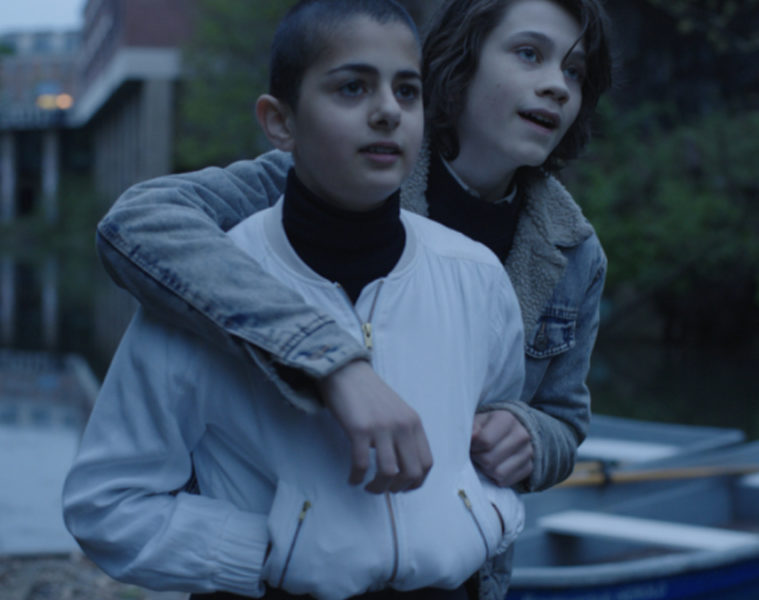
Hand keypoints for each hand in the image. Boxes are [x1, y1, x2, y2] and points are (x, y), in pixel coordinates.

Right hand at [318, 360, 432, 493]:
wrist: (346, 373)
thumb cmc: (369, 395)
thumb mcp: (397, 412)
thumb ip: (404, 434)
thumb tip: (404, 469)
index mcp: (414, 423)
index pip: (427, 463)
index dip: (416, 482)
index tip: (403, 487)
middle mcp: (402, 425)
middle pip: (411, 472)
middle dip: (397, 489)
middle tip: (384, 489)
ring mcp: (382, 427)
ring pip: (388, 473)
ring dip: (378, 487)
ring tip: (368, 487)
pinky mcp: (360, 429)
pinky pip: (361, 464)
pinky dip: (356, 478)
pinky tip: (352, 478)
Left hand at [471, 410, 532, 486]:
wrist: (508, 432)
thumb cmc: (487, 426)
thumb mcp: (477, 421)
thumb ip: (472, 428)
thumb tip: (472, 437)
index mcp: (507, 419)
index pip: (485, 441)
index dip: (472, 447)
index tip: (471, 445)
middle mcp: (521, 435)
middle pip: (489, 460)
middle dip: (478, 459)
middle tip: (475, 453)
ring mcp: (528, 452)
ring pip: (498, 473)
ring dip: (486, 470)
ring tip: (483, 460)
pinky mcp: (529, 467)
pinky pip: (506, 481)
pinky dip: (495, 477)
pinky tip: (493, 466)